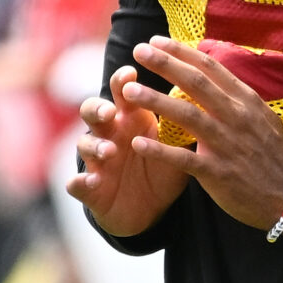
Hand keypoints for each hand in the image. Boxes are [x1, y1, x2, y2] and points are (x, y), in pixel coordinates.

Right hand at [65, 63, 190, 236]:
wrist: (151, 209)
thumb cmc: (164, 168)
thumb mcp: (176, 145)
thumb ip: (184, 122)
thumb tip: (206, 93)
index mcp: (130, 118)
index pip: (121, 92)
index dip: (121, 81)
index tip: (130, 73)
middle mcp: (109, 134)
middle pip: (92, 111)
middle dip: (98, 108)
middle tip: (110, 112)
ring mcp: (97, 161)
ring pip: (84, 145)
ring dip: (94, 146)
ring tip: (109, 151)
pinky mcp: (90, 189)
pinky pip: (77, 183)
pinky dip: (79, 182)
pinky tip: (88, 182)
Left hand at [116, 37, 282, 234]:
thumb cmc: (271, 155)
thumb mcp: (261, 117)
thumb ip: (236, 97)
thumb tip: (212, 72)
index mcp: (245, 101)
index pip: (210, 68)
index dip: (181, 52)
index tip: (155, 40)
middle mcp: (236, 117)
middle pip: (196, 83)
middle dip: (165, 64)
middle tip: (138, 50)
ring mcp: (227, 144)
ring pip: (187, 115)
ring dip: (156, 101)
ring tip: (129, 91)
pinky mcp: (218, 172)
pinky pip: (184, 159)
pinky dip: (160, 151)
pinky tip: (138, 143)